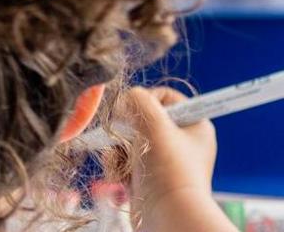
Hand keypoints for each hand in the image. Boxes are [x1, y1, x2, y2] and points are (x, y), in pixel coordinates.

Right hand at [121, 87, 219, 223]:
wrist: (169, 216)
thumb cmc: (170, 171)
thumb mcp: (155, 124)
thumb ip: (138, 99)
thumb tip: (125, 100)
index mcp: (195, 126)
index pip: (166, 97)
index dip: (146, 99)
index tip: (135, 112)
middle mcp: (181, 142)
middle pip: (140, 119)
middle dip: (125, 130)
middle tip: (124, 139)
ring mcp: (163, 161)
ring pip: (127, 139)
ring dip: (117, 149)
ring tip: (122, 163)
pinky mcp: (147, 176)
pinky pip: (123, 160)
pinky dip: (117, 165)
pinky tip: (120, 176)